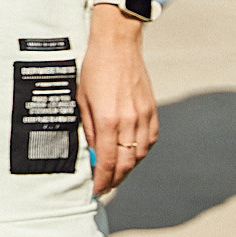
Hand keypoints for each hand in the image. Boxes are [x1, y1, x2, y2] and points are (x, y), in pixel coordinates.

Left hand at [80, 7, 157, 192]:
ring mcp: (144, 116)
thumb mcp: (82, 99)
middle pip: (126, 163)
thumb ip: (90, 128)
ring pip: (140, 154)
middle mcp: (129, 121)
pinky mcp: (152, 110)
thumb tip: (94, 153)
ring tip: (116, 173)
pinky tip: (132, 153)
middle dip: (116, 180)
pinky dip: (141, 151)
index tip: (97, 191)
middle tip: (106, 187)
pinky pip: (150, 139)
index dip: (103, 180)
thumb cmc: (94, 69)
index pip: (108, 162)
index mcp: (108, 120)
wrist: (118, 45)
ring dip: (129, 167)